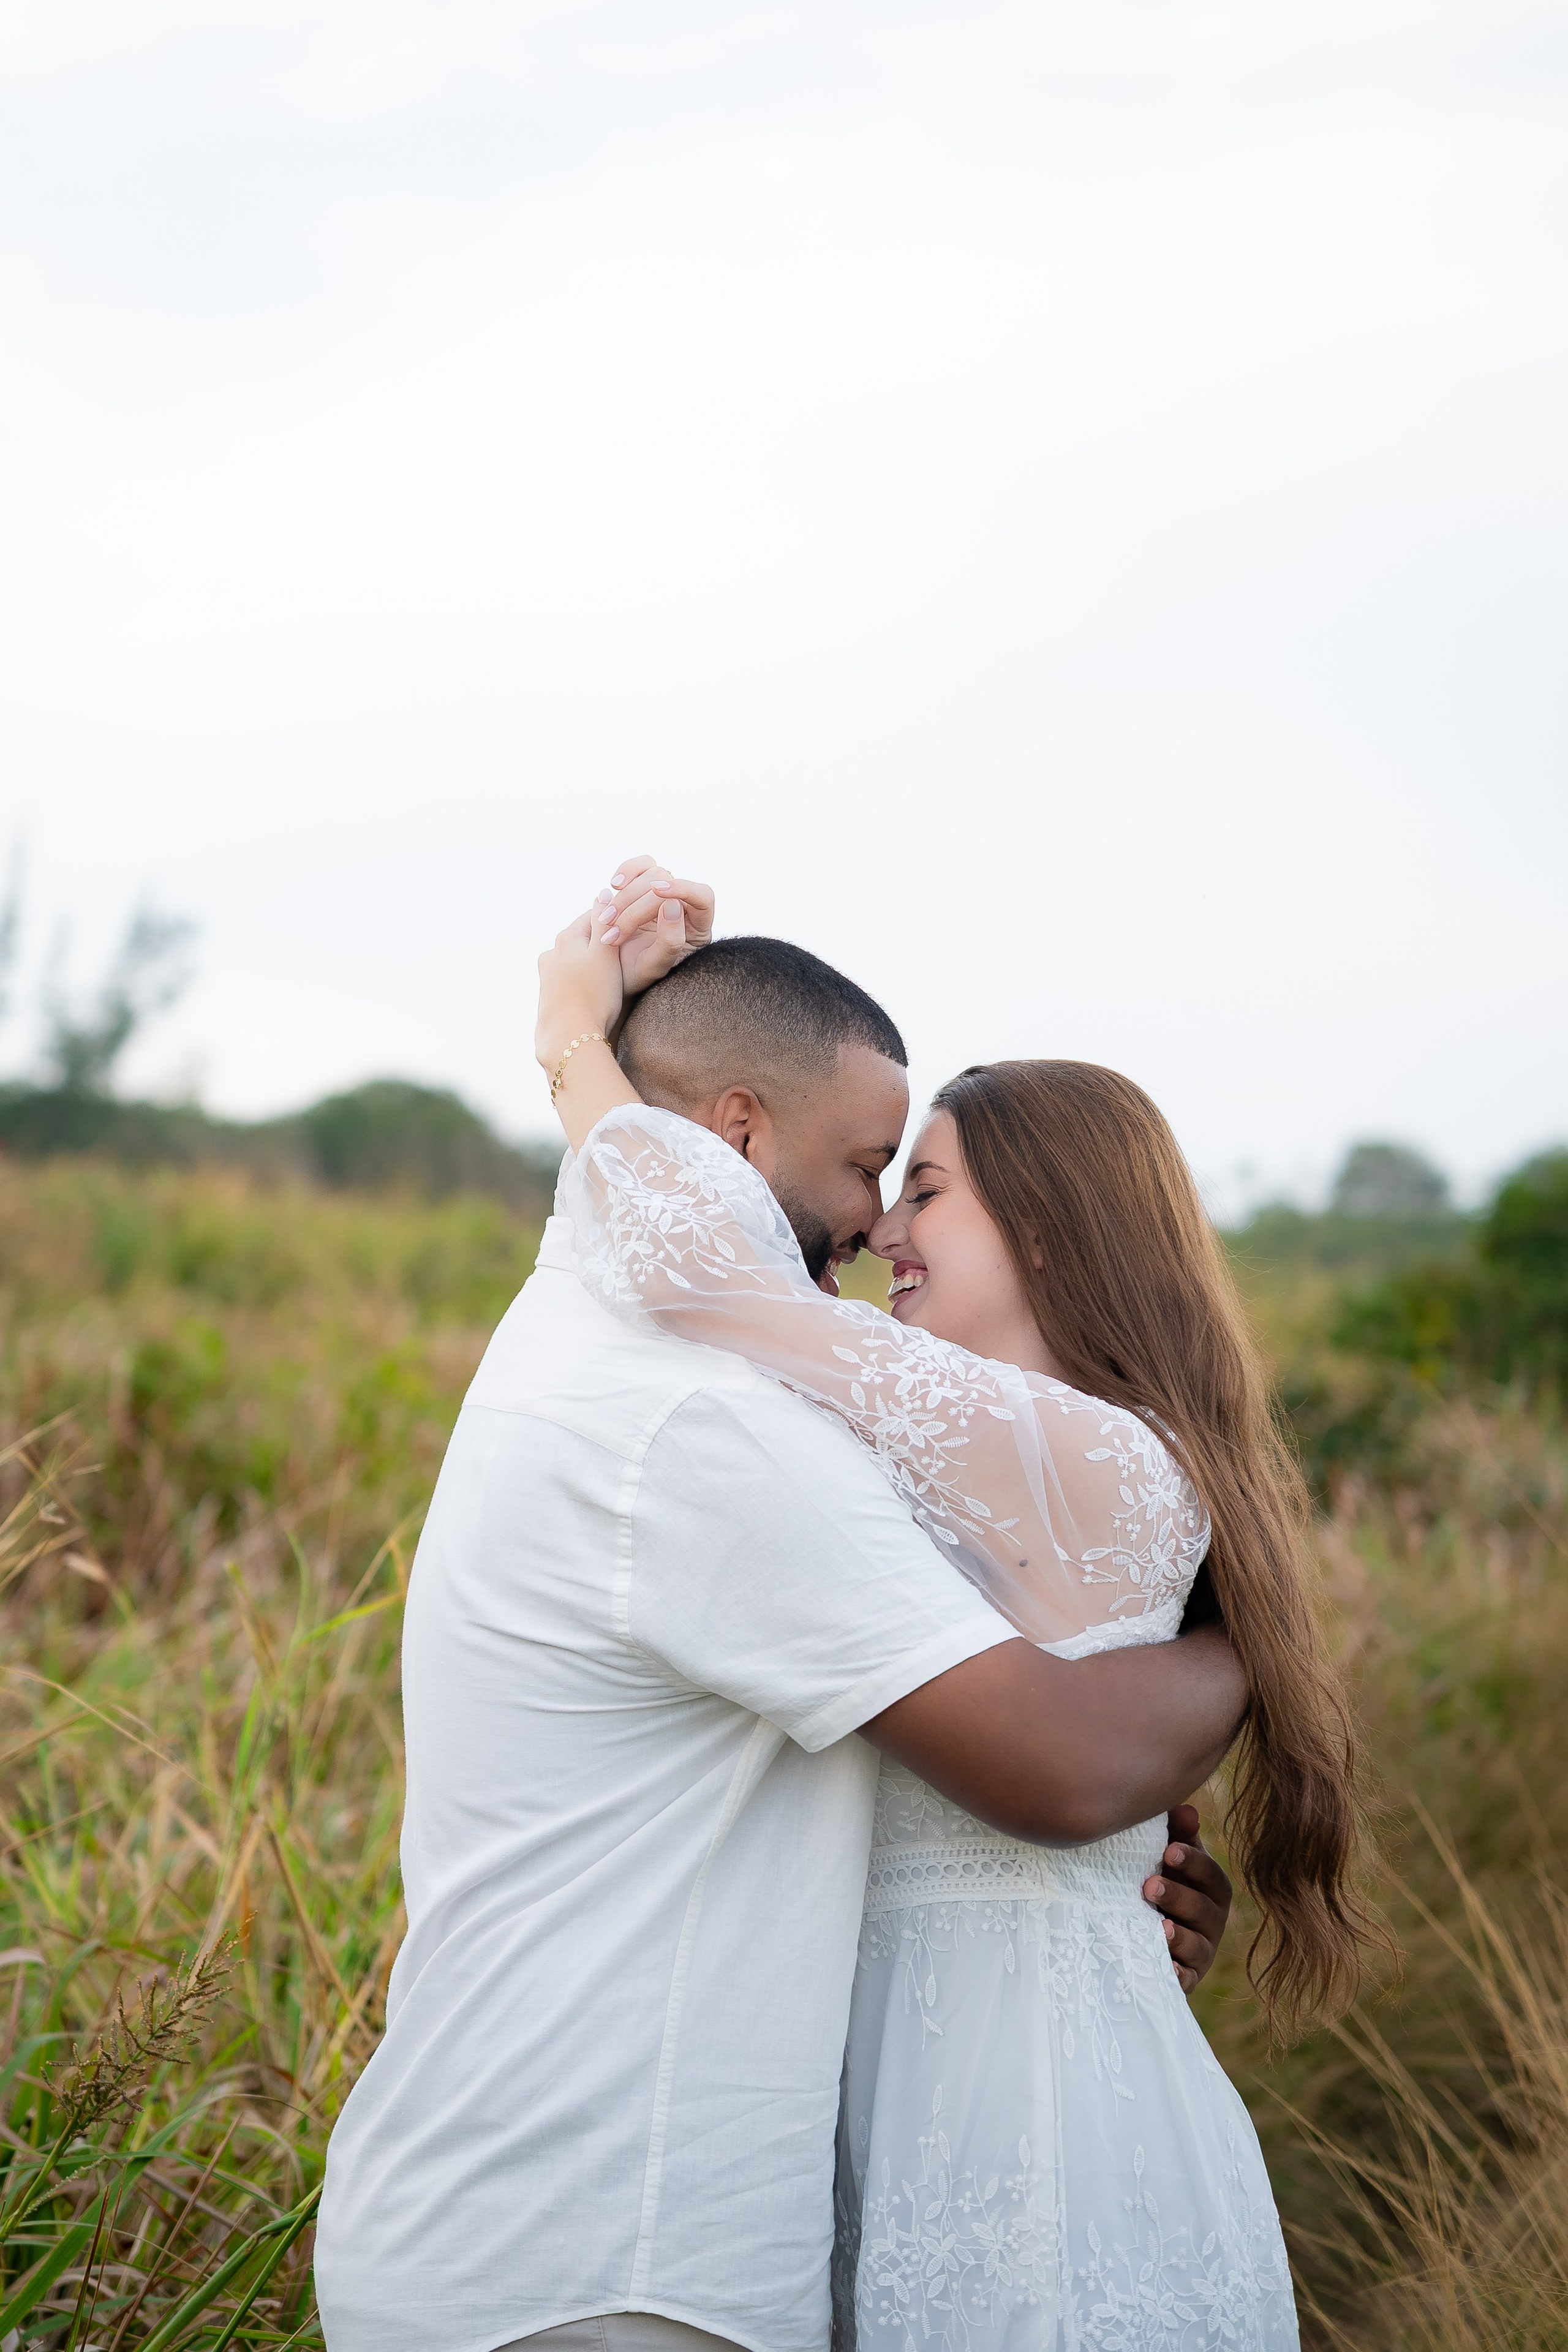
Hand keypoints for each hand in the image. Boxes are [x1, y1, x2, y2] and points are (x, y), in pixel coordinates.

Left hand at [535, 907, 624, 1075]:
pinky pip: (571, 980)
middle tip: (627, 952)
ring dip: (592, 962)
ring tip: (612, 975)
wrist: (570, 1036)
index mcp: (567, 937)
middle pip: (584, 938)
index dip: (618, 919)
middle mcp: (552, 952)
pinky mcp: (548, 995)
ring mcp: (547, 975)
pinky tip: (594, 992)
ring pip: (576, 960)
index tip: (635, 926)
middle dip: (603, 942)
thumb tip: (603, 892)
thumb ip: (605, 921)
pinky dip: (583, 981)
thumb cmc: (594, 994)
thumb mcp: (606, 952)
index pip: (595, 916)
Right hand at [594, 853, 714, 1000]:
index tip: (656, 891)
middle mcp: (684, 906)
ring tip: (605, 921)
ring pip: (653, 873)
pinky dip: (626, 871)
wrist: (611, 972)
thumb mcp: (653, 968)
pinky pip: (640, 866)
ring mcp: (664, 894)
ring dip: (625, 896)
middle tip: (611, 930)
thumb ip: (669, 942)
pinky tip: (613, 887)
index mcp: (697, 928)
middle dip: (635, 907)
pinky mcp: (644, 886)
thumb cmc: (637, 976)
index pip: (703, 896)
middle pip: (669, 885)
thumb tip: (672, 905)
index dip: (683, 888)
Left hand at [1142, 1805, 1232, 1994]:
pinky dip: (1176, 1975)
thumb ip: (1178, 1835)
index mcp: (1212, 1889)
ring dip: (1179, 1937)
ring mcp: (1201, 1952)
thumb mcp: (1169, 1859)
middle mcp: (1212, 1921)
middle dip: (1179, 1897)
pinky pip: (1185, 1980)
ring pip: (1197, 1946)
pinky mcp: (1187, 1978)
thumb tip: (1185, 1810)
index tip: (1168, 1851)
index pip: (1211, 1875)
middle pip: (1203, 1910)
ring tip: (1160, 1928)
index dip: (1194, 1863)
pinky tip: (1164, 1967)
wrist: (1146, 1931)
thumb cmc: (1162, 1880)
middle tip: (1149, 1886)